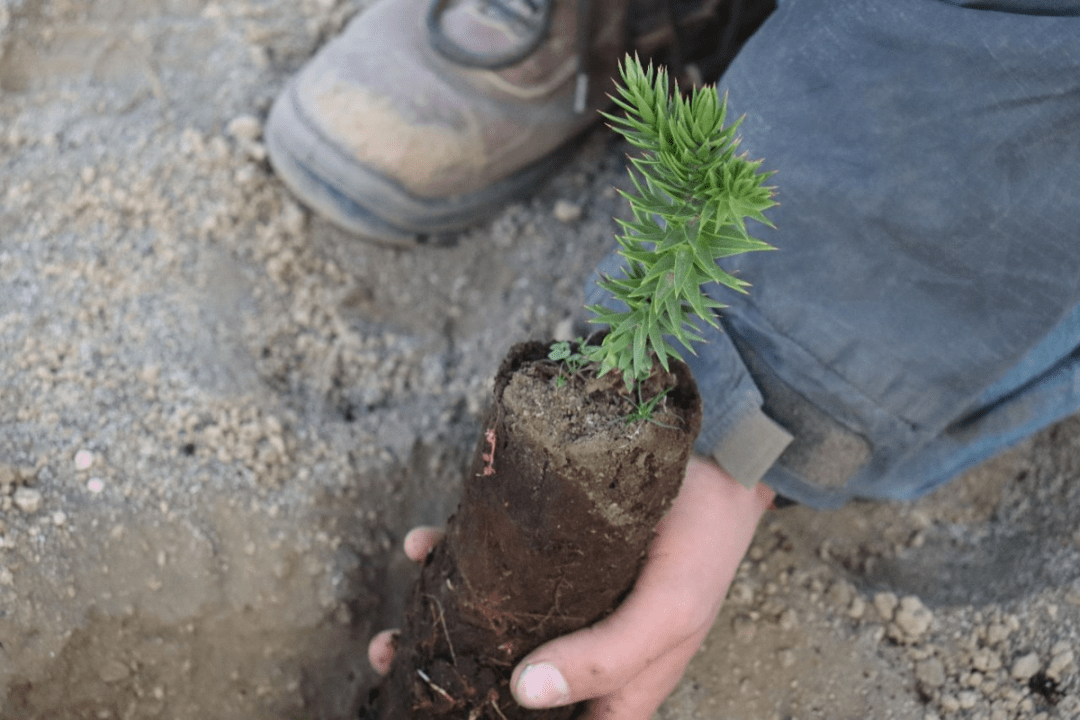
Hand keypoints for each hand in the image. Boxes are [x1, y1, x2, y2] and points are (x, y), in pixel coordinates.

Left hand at [368, 456, 774, 719]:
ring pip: (491, 623)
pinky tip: (423, 546)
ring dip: (438, 626)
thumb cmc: (702, 544)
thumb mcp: (667, 613)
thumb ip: (606, 662)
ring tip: (390, 632)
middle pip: (510, 682)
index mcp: (617, 681)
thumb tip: (525, 693)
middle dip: (453, 683)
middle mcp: (582, 643)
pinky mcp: (547, 545)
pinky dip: (451, 556)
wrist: (714, 455)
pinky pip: (491, 559)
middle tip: (395, 666)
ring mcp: (561, 593)